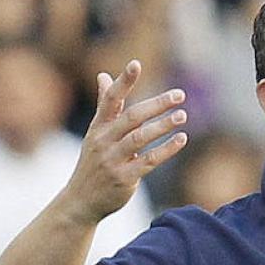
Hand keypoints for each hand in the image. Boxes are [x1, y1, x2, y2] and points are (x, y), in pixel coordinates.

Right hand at [64, 60, 187, 222]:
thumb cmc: (93, 163)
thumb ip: (104, 105)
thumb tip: (103, 75)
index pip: (110, 99)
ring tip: (182, 115)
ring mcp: (113, 160)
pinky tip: (182, 139)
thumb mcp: (96, 133)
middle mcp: (104, 141)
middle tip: (179, 95)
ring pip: (140, 138)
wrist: (81, 200)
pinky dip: (166, 149)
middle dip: (156, 104)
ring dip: (163, 126)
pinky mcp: (124, 178)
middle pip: (132, 117)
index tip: (136, 64)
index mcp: (98, 127)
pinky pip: (149, 160)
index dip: (123, 82)